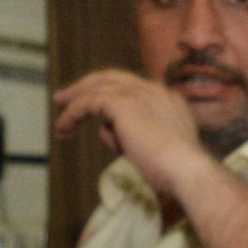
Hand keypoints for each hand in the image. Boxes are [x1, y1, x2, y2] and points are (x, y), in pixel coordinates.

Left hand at [54, 69, 215, 206]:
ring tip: (61, 123)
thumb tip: (103, 129)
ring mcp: (138, 93)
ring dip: (74, 103)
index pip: (132, 87)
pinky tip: (64, 127)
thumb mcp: (154, 148)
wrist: (186, 169)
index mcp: (166, 98)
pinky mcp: (122, 103)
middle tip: (64, 98)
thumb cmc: (176, 170)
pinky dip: (73, 113)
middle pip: (111, 78)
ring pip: (97, 87)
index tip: (94, 107)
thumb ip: (129, 135)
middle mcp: (153, 89)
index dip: (110, 94)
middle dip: (85, 86)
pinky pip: (89, 102)